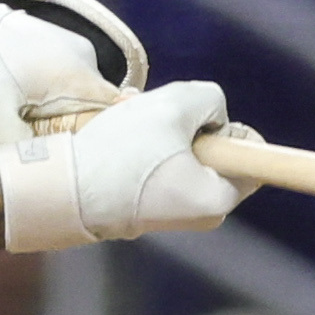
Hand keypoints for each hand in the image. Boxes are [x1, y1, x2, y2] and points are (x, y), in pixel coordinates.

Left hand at [0, 0, 150, 158]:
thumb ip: (24, 152)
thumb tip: (52, 182)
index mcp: (78, 75)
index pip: (119, 123)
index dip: (105, 153)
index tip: (84, 172)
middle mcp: (84, 62)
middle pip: (95, 121)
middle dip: (68, 143)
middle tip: (34, 151)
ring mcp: (69, 55)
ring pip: (74, 109)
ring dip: (50, 129)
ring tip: (17, 128)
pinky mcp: (52, 55)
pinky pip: (59, 95)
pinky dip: (40, 111)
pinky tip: (13, 111)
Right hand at [0, 81, 248, 253]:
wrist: (61, 191)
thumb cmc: (119, 153)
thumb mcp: (174, 106)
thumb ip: (210, 98)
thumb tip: (214, 114)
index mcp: (218, 199)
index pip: (254, 159)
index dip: (231, 129)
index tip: (200, 122)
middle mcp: (202, 215)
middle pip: (215, 153)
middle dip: (188, 127)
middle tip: (156, 120)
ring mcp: (174, 214)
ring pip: (183, 154)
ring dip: (161, 132)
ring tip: (131, 127)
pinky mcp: (147, 208)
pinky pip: (159, 166)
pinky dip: (144, 147)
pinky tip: (119, 140)